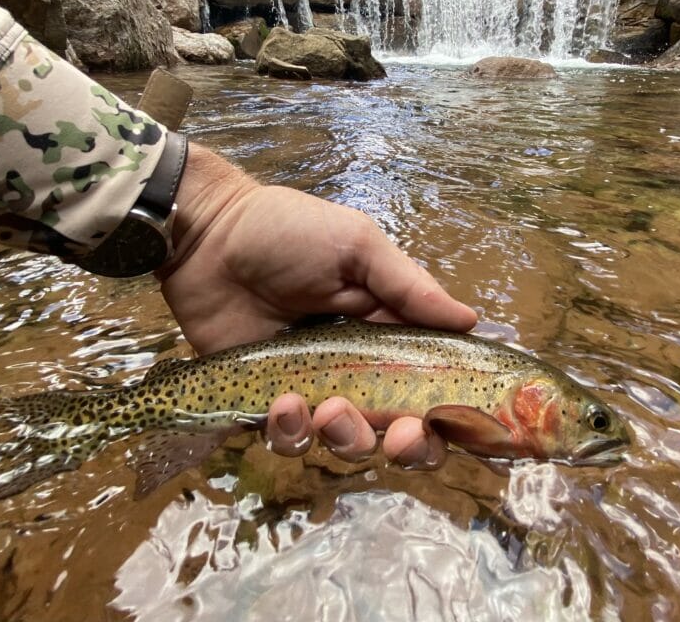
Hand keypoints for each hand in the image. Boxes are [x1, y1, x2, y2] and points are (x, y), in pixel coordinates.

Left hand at [159, 144, 475, 466]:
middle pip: (400, 431)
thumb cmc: (288, 232)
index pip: (433, 386)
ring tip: (325, 409)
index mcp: (388, 333)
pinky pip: (287, 439)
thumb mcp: (356, 246)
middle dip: (408, 445)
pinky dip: (290, 431)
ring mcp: (311, 389)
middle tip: (397, 435)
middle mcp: (357, 370)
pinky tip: (282, 402)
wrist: (207, 236)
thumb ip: (409, 288)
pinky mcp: (263, 403)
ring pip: (344, 443)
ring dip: (345, 438)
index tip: (450, 421)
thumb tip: (472, 320)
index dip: (450, 415)